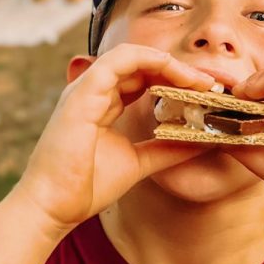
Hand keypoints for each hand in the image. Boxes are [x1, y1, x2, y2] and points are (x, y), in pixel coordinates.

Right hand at [14, 44, 213, 235]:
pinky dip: (149, 60)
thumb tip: (202, 142)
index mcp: (102, 103)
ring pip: (132, 57)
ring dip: (168, 64)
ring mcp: (85, 88)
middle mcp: (92, 90)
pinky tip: (174, 73)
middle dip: (177, 69)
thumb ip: (166, 150)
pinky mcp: (82, 93)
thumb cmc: (86, 186)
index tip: (204, 92)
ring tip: (197, 80)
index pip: (142, 77)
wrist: (54, 206)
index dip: (174, 79)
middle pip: (140, 64)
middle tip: (210, 83)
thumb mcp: (138, 163)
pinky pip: (118, 61)